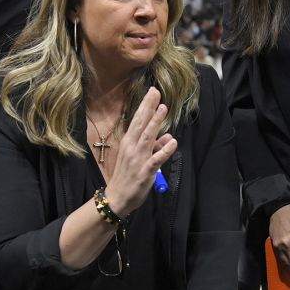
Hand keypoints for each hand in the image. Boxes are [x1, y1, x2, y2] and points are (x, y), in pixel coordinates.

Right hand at [103, 87, 176, 215]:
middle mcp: (132, 148)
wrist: (117, 197)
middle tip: (155, 92)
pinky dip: (164, 151)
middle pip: (141, 124)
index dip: (145, 106)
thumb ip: (154, 146)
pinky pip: (156, 160)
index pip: (138, 120)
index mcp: (129, 143)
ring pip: (148, 138)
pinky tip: (172, 142)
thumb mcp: (138, 158)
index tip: (151, 92)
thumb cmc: (127, 176)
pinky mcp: (145, 172)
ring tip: (163, 108)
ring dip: (156, 122)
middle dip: (149, 107)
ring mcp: (138, 159)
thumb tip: (168, 136)